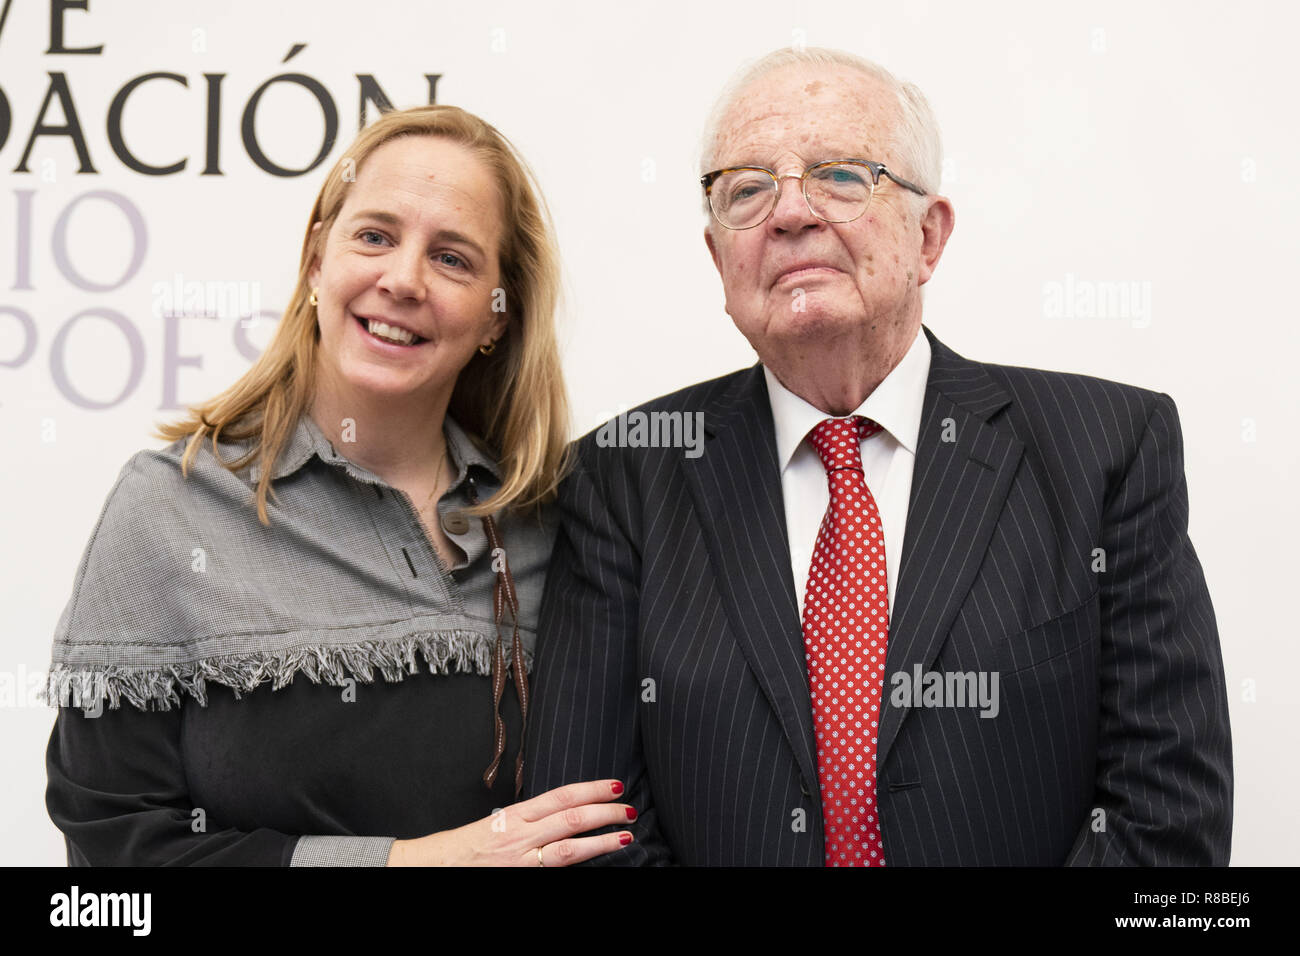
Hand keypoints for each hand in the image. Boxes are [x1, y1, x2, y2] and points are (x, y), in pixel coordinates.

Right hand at [386, 779, 634, 865]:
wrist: (432, 866)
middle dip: (604, 813)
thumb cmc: (463, 846)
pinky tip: (595, 863)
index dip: (591, 789)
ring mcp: (520, 860)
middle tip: (629, 809)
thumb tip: (558, 811)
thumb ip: (527, 818)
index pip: (561, 796)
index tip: (615, 785)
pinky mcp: (518, 878)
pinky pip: (552, 872)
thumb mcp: (496, 823)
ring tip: (624, 836)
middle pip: (571, 819)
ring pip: (568, 848)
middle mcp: (520, 835)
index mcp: (516, 814)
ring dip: (600, 841)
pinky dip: (575, 867)